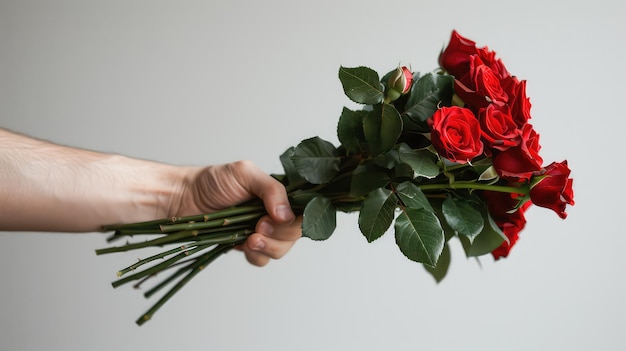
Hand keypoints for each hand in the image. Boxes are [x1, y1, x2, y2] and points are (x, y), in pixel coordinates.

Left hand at [175, 160, 301, 265]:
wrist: (182, 199)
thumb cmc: (212, 181)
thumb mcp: (245, 173)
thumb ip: (271, 189)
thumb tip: (286, 215)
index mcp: (278, 194)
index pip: (303, 210)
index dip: (295, 220)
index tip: (275, 219)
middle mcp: (274, 213)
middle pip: (295, 233)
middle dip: (279, 235)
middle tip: (258, 227)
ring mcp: (261, 231)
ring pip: (281, 249)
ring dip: (268, 247)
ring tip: (248, 239)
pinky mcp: (247, 246)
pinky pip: (262, 259)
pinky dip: (256, 255)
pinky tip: (242, 245)